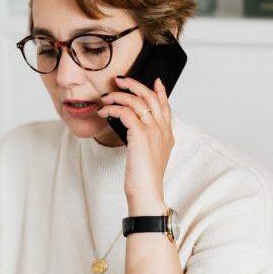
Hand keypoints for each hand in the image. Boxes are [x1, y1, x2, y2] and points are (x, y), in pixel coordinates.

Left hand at [97, 76, 174, 215]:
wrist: (147, 193)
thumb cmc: (144, 178)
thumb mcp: (150, 156)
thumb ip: (148, 140)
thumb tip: (134, 130)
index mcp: (167, 134)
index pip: (165, 106)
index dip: (160, 91)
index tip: (156, 81)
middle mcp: (162, 129)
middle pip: (150, 97)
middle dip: (134, 85)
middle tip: (120, 80)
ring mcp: (153, 131)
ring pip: (137, 101)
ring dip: (119, 96)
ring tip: (106, 98)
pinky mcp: (140, 135)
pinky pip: (126, 112)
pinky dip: (113, 108)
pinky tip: (104, 112)